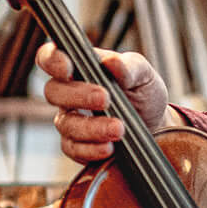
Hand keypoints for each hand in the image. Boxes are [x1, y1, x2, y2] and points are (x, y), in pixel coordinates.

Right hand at [38, 40, 171, 164]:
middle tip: (105, 99)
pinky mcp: (77, 145)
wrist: (156, 124)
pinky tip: (109, 148)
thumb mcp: (143, 74)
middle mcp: (69, 93)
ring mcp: (70, 120)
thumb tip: (111, 62)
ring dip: (91, 127)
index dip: (52, 60)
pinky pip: (73, 149)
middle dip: (78, 96)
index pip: (50, 58)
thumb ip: (128, 67)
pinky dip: (91, 149)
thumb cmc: (143, 92)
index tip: (67, 67)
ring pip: (65, 123)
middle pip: (53, 92)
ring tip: (118, 128)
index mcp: (79, 67)